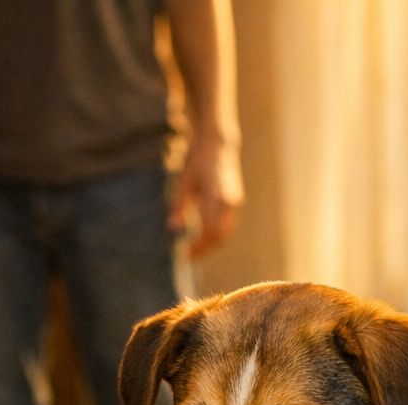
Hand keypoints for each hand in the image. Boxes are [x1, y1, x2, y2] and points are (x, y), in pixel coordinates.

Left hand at [168, 132, 243, 257]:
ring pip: (225, 233)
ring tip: (194, 252)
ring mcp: (234, 202)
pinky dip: (216, 237)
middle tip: (188, 258)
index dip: (198, 245)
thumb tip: (173, 227)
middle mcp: (229, 200)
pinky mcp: (234, 203)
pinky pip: (227, 226)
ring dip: (211, 246)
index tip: (184, 253)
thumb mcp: (183, 179)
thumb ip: (179, 204)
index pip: (209, 229)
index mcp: (215, 194)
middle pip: (219, 235)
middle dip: (204, 249)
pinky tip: (202, 240)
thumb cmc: (198, 160)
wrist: (219, 143)